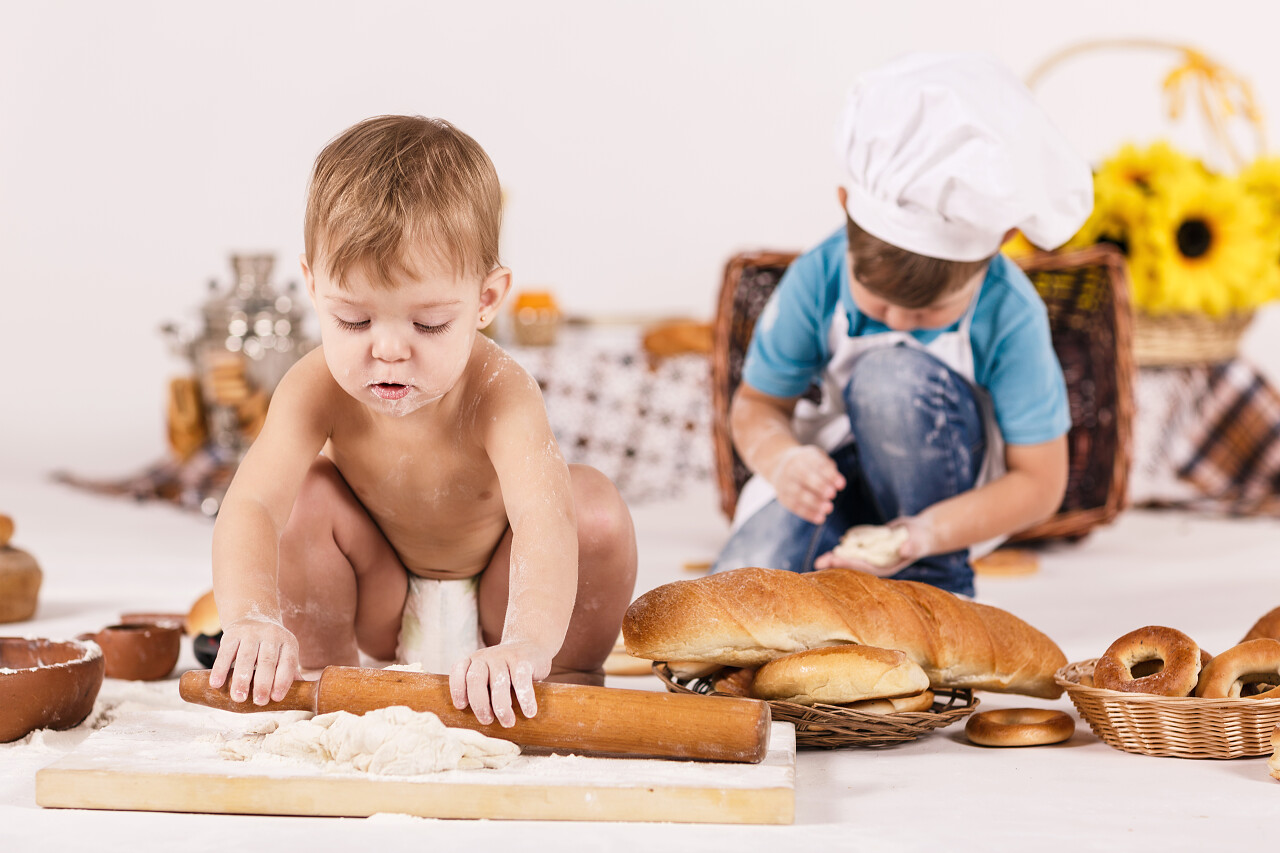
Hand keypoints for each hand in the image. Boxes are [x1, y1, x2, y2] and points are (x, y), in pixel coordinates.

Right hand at [208, 616, 299, 704]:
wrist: (253, 617)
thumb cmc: (271, 646)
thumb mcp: (284, 653)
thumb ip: (290, 671)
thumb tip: (301, 693)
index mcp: (288, 642)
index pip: (288, 662)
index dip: (283, 681)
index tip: (276, 699)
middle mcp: (271, 635)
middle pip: (267, 661)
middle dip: (263, 683)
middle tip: (259, 702)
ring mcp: (251, 633)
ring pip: (246, 657)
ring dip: (241, 679)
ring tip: (238, 697)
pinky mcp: (232, 634)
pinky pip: (225, 652)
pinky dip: (220, 669)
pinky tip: (216, 684)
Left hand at [449, 641, 553, 727]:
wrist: (531, 646)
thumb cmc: (506, 671)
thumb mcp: (488, 675)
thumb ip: (480, 691)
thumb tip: (475, 723)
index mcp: (474, 661)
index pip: (458, 671)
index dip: (457, 690)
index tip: (461, 707)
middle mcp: (486, 656)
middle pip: (476, 680)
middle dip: (480, 705)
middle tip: (488, 721)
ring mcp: (505, 656)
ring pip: (499, 683)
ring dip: (502, 707)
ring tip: (508, 722)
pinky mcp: (523, 660)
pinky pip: (521, 681)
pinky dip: (525, 699)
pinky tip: (529, 712)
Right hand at [768, 445, 846, 524]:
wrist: (778, 466)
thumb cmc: (807, 463)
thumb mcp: (817, 457)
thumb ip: (828, 467)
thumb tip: (838, 482)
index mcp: (803, 456)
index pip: (817, 464)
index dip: (829, 474)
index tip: (841, 484)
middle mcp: (791, 468)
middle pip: (804, 476)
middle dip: (819, 486)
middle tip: (832, 494)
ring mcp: (785, 483)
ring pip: (798, 494)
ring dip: (814, 502)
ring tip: (829, 508)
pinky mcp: (783, 497)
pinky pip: (795, 506)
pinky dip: (808, 513)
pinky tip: (821, 518)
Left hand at [814, 515, 937, 574]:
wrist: (922, 532)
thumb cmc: (922, 538)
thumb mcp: (919, 541)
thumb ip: (912, 546)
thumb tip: (904, 549)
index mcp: (887, 567)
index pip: (864, 567)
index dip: (849, 563)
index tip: (835, 559)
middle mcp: (878, 563)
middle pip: (853, 565)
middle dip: (836, 563)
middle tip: (817, 564)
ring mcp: (874, 556)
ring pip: (851, 557)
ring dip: (836, 558)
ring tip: (818, 561)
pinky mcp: (873, 547)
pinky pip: (856, 548)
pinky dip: (845, 547)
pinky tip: (834, 546)